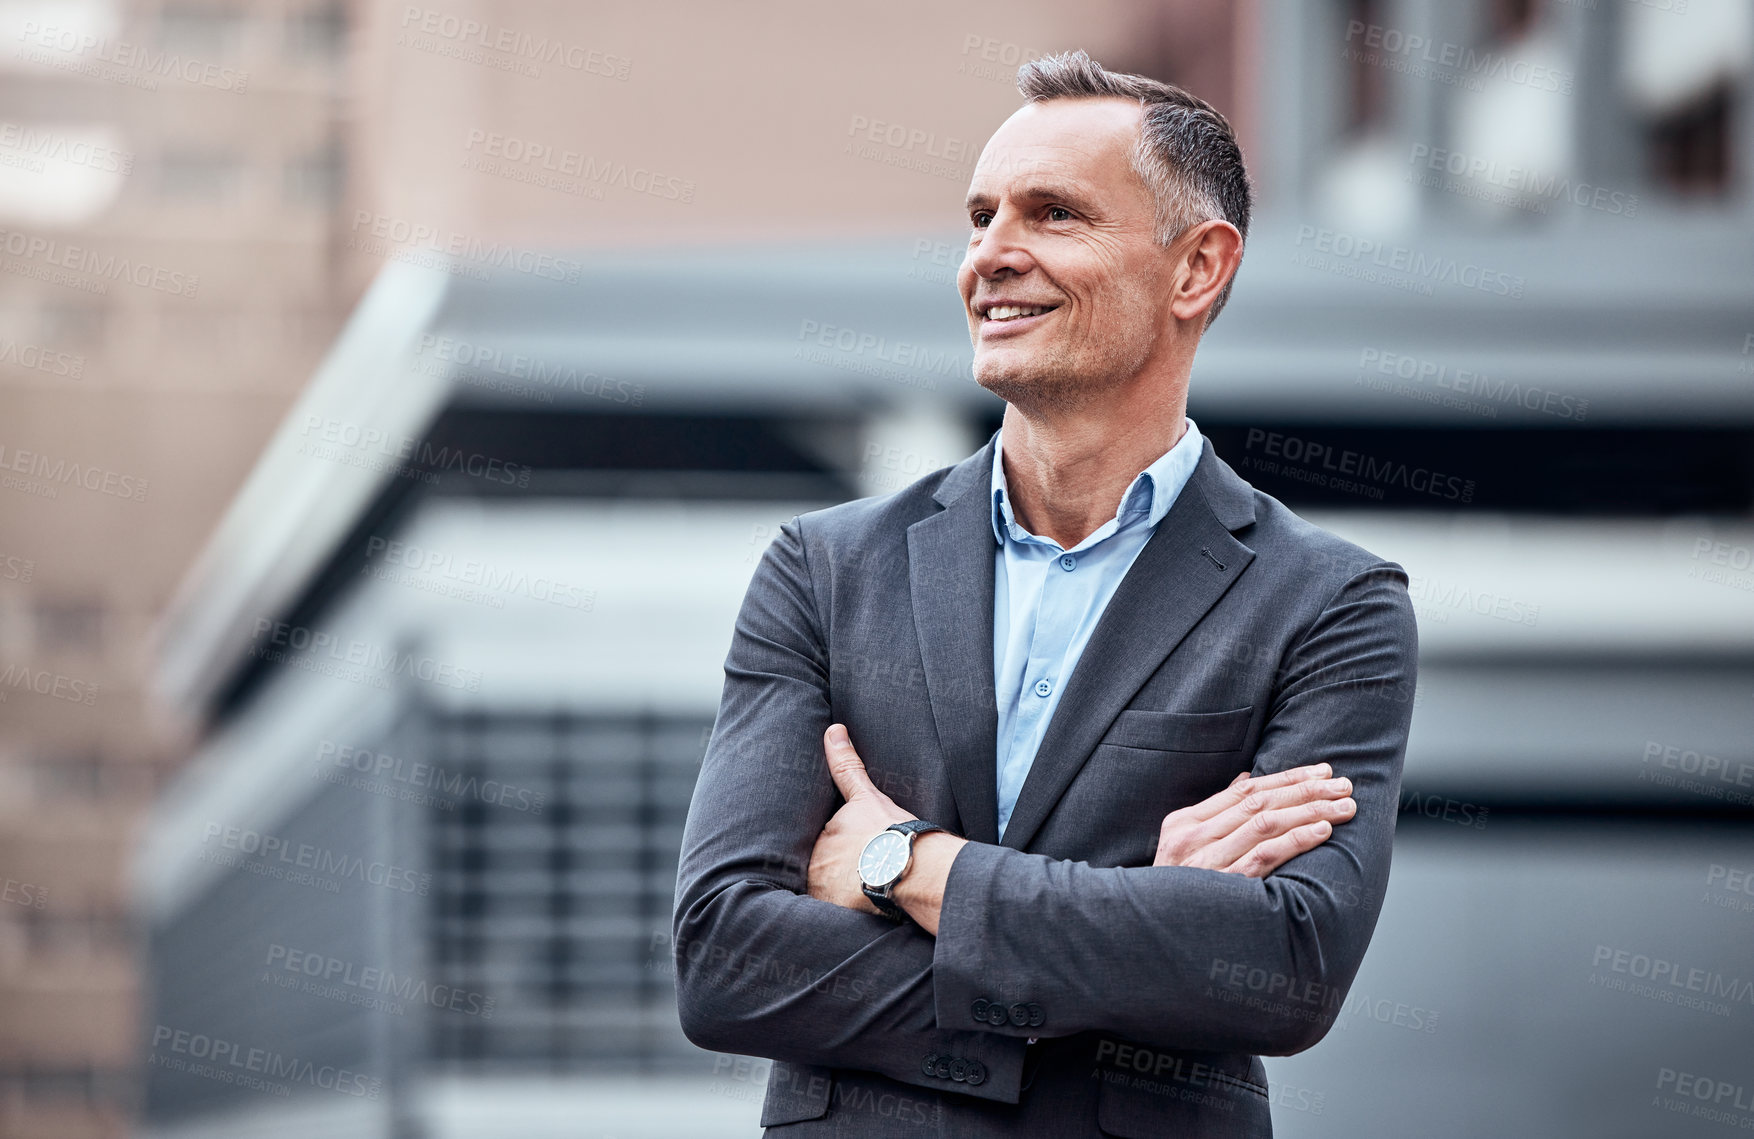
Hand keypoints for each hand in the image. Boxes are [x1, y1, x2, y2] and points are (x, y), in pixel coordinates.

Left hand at [805, 724, 914, 913]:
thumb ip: (846, 765)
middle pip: (822, 866)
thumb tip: (833, 730)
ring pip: (826, 889)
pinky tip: (862, 906)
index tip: (857, 851)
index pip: (825, 842)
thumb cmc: (894, 831)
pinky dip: (844, 909)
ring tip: (864, 888)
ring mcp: (823, 887)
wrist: (914, 867)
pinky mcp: (834, 910)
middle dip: (836, 869)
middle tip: (863, 869)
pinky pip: (832, 913)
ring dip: (839, 890)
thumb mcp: (867, 795)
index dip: (841, 848)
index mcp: (823, 834)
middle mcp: (816, 861)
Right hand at [1154, 764, 1354, 876]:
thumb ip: (1214, 815)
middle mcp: (1193, 838)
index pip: (1244, 791)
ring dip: (1310, 811)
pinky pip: (1266, 856)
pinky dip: (1296, 840)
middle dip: (1306, 790)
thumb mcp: (1182, 848)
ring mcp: (1207, 862)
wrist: (1156, 934)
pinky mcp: (1225, 886)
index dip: (1286, 778)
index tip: (1321, 772)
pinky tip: (1322, 831)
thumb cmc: (1176, 893)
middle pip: (1259, 803)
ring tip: (1343, 806)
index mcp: (1183, 823)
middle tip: (1344, 785)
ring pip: (1266, 824)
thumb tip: (1246, 780)